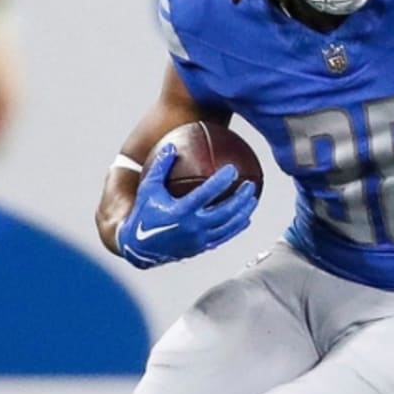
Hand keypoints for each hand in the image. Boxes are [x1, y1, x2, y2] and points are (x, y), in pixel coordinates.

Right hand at [116, 145, 256, 268]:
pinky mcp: (201, 248)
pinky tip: (245, 219)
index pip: (206, 194)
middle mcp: (192, 227)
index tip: (233, 169)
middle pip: (224, 212)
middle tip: (250, 185)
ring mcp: (199, 240)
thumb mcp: (148, 188)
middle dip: (240, 198)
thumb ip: (160, 167)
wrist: (140, 247)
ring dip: (243, 213)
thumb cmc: (144, 212)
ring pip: (228, 226)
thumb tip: (172, 145)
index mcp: (180, 211)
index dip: (221, 181)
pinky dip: (236, 228)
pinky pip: (224, 237)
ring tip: (253, 199)